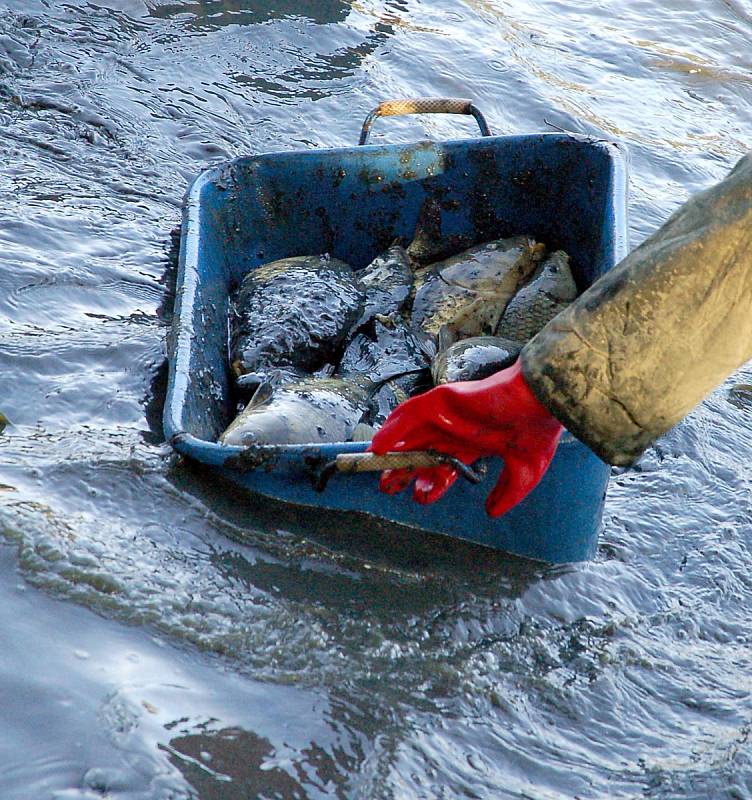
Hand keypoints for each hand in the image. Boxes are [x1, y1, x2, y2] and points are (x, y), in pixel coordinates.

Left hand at [368, 359, 563, 516]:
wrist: (543, 402)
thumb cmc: (538, 429)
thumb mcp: (524, 472)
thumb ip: (506, 492)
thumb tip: (492, 512)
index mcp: (475, 444)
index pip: (446, 465)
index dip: (432, 483)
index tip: (419, 498)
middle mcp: (458, 430)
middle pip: (423, 452)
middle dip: (405, 470)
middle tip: (388, 487)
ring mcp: (449, 415)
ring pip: (413, 434)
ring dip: (394, 450)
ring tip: (376, 467)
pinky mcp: (443, 401)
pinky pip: (410, 415)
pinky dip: (394, 429)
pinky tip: (380, 445)